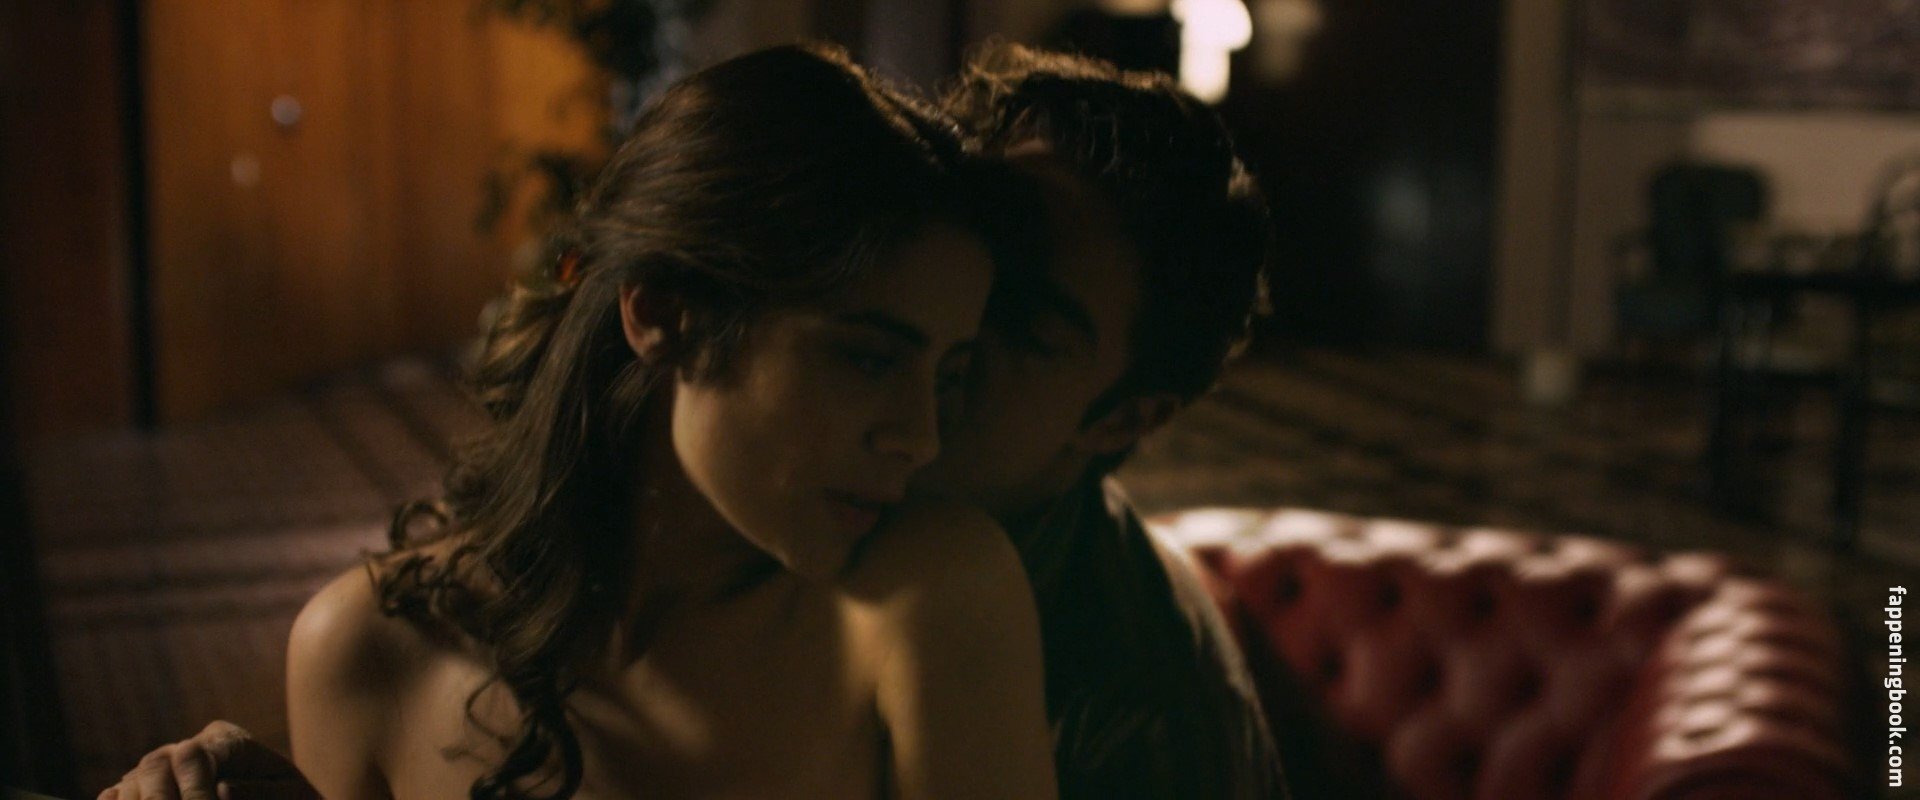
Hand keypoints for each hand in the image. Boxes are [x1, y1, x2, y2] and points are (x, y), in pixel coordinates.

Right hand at [99, 721, 319, 799]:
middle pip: (155, 763)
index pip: (195, 754)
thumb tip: (222, 789)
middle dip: (159, 798)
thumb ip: (260, 792)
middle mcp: (189, 748)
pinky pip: (121, 794)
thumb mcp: (290, 796)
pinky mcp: (146, 790)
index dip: (194, 789)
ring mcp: (164, 769)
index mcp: (227, 740)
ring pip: (134, 780)